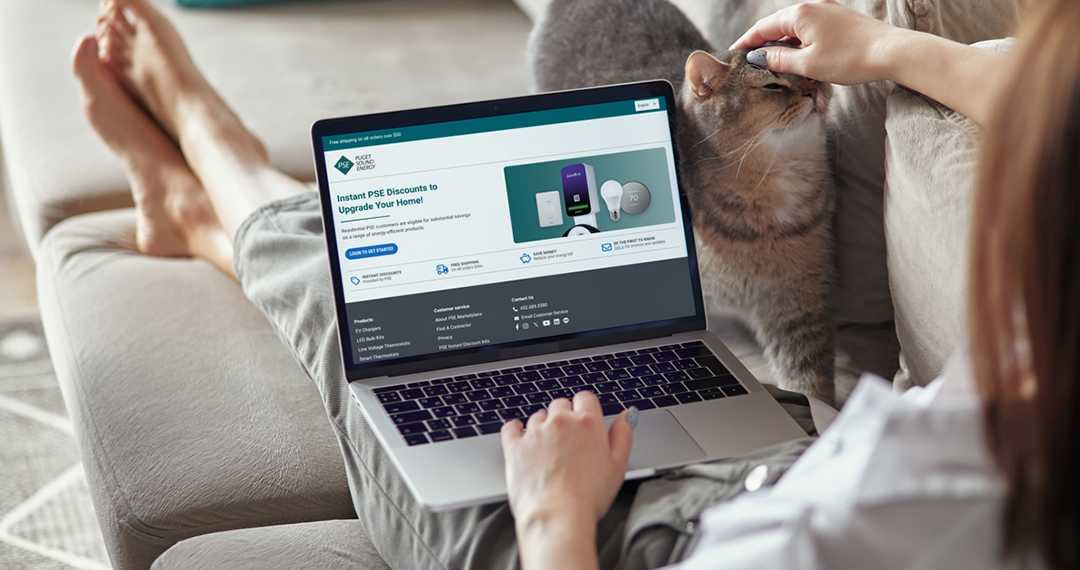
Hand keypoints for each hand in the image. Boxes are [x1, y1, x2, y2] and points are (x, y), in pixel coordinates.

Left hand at [501, 391, 633, 528]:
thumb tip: (625, 416)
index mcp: (587, 423)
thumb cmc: (589, 496)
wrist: (558, 515)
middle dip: (565, 417)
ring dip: (543, 426)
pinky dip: (515, 429)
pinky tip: (519, 435)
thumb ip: (622, 435)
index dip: (585, 408)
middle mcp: (560, 422)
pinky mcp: (515, 446)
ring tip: (548, 449)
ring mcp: (535, 433)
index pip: (585, 398)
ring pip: (538, 416)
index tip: (584, 419)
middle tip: (569, 439)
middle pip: (560, 405)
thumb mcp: (618, 465)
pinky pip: (511, 428)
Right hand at [731, 0, 899, 84]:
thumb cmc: (850, 58)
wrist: (891, 53)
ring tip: (772, 62)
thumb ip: (779, 60)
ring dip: (782, 43)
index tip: (734, 55)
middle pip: (778, 24)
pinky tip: (798, 55)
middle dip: (763, 42)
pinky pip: (811, 28)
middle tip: (749, 60)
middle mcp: (813, 6)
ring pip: (795, 27)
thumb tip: (759, 58)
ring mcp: (828, 10)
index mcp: (800, 14)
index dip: (747, 43)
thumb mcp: (807, 64)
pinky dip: (799, 41)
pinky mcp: (840, 19)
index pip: (763, 28)